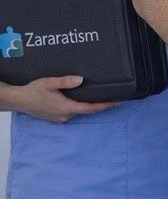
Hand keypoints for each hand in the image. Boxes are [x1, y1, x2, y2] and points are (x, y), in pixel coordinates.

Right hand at [0, 76, 119, 122]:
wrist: (19, 100)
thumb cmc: (33, 91)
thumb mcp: (49, 82)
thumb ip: (65, 82)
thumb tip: (80, 79)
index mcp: (66, 108)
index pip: (90, 108)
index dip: (105, 105)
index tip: (117, 102)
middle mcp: (65, 116)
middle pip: (87, 110)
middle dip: (100, 104)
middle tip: (114, 97)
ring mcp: (61, 118)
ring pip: (79, 111)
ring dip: (89, 105)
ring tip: (100, 96)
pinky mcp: (57, 118)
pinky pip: (72, 112)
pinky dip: (79, 106)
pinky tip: (82, 100)